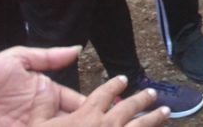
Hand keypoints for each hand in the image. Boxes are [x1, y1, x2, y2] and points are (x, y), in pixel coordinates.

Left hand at [0, 46, 168, 126]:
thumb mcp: (19, 59)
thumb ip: (48, 56)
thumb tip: (76, 50)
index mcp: (48, 97)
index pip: (84, 104)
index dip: (105, 105)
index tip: (127, 103)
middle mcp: (44, 117)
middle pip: (80, 123)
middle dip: (104, 123)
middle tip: (130, 121)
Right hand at [42, 76, 169, 126]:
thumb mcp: (37, 126)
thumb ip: (43, 109)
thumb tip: (45, 93)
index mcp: (86, 115)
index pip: (104, 94)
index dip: (114, 85)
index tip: (123, 80)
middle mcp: (106, 125)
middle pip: (129, 107)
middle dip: (142, 98)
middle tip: (153, 93)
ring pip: (141, 125)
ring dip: (154, 118)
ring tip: (166, 111)